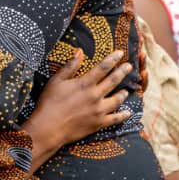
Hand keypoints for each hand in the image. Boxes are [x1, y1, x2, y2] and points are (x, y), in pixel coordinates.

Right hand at [24, 49, 131, 166]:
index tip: (120, 53)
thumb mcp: (56, 81)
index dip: (113, 59)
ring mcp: (98, 110)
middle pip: (113, 81)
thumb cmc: (49, 103)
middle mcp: (95, 95)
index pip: (103, 67)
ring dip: (123, 94)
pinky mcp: (98, 123)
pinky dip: (123, 115)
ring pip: (117, 100)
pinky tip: (128, 112)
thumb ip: (70, 66)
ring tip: (127, 90)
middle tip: (129, 67)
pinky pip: (115, 119)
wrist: (49, 128)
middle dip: (122, 72)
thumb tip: (79, 51)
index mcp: (85, 84)